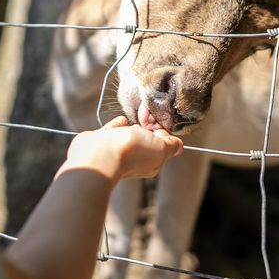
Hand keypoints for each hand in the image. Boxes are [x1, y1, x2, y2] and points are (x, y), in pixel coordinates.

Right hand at [64, 115, 183, 182]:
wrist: (100, 154)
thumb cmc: (132, 152)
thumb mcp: (161, 148)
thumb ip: (171, 145)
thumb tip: (179, 146)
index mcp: (151, 162)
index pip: (163, 146)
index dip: (164, 132)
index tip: (162, 120)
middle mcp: (134, 158)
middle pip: (146, 141)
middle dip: (150, 129)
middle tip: (151, 116)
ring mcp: (117, 150)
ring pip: (130, 136)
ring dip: (135, 128)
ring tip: (139, 117)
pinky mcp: (102, 142)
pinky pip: (114, 130)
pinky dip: (119, 125)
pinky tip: (122, 120)